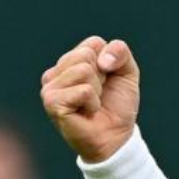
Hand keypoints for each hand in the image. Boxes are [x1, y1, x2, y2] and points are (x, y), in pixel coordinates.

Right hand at [40, 36, 139, 161]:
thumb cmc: (117, 104)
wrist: (115, 136)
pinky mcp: (52, 102)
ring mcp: (50, 87)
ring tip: (92, 103)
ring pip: (83, 70)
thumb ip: (120, 52)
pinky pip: (83, 90)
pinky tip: (86, 112)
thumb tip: (102, 60)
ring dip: (97, 90)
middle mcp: (57, 71)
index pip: (94, 43)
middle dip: (102, 76)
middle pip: (87, 54)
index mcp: (72, 60)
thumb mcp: (127, 72)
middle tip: (99, 94)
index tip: (107, 80)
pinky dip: (93, 103)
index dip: (110, 62)